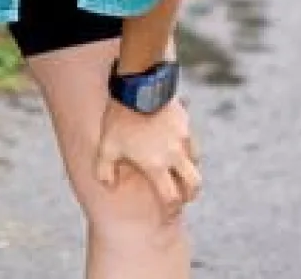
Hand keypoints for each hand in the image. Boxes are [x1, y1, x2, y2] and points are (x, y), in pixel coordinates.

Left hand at [94, 97, 201, 218]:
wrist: (138, 86)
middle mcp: (175, 155)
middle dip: (190, 195)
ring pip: (195, 162)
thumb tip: (108, 185)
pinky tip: (177, 145)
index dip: (171, 210)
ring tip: (179, 171)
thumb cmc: (120, 118)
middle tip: (183, 197)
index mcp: (157, 165)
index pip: (171, 197)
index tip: (168, 213)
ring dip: (189, 170)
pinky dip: (188, 149)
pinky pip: (191, 141)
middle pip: (194, 184)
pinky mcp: (185, 122)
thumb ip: (104, 170)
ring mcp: (183, 138)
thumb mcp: (105, 146)